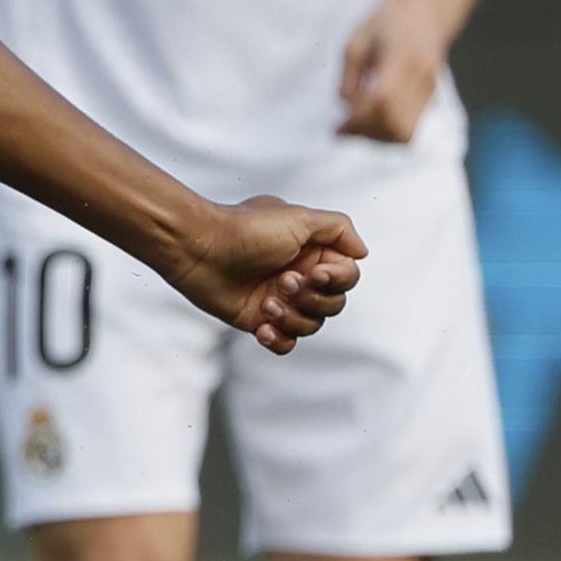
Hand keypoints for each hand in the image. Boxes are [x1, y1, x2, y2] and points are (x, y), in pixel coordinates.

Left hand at [172, 198, 362, 352]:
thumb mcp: (299, 217)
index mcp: (313, 252)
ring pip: (311, 325)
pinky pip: (287, 343)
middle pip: (333, 304)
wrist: (198, 248)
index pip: (346, 277)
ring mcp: (281, 300)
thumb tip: (363, 252)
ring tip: (266, 303)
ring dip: (292, 317)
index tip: (313, 272)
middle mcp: (301, 276)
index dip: (335, 280)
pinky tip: (261, 328)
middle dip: (311, 299)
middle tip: (282, 282)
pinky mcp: (260, 320)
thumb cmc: (245, 229)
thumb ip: (338, 228)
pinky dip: (280, 339)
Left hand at [336, 0, 451, 143]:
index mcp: (402, 56)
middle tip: (342, 129)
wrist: (426, 11)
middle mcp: (422, 76)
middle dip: (365, 132)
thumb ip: (349, 77)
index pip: (383, 100)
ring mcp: (430, 90)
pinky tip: (368, 124)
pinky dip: (386, 133)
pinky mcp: (431, 99)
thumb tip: (346, 111)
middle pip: (394, 123)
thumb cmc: (386, 22)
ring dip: (376, 137)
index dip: (359, 119)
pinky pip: (408, 129)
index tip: (337, 125)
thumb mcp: (356, 41)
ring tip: (354, 128)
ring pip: (403, 133)